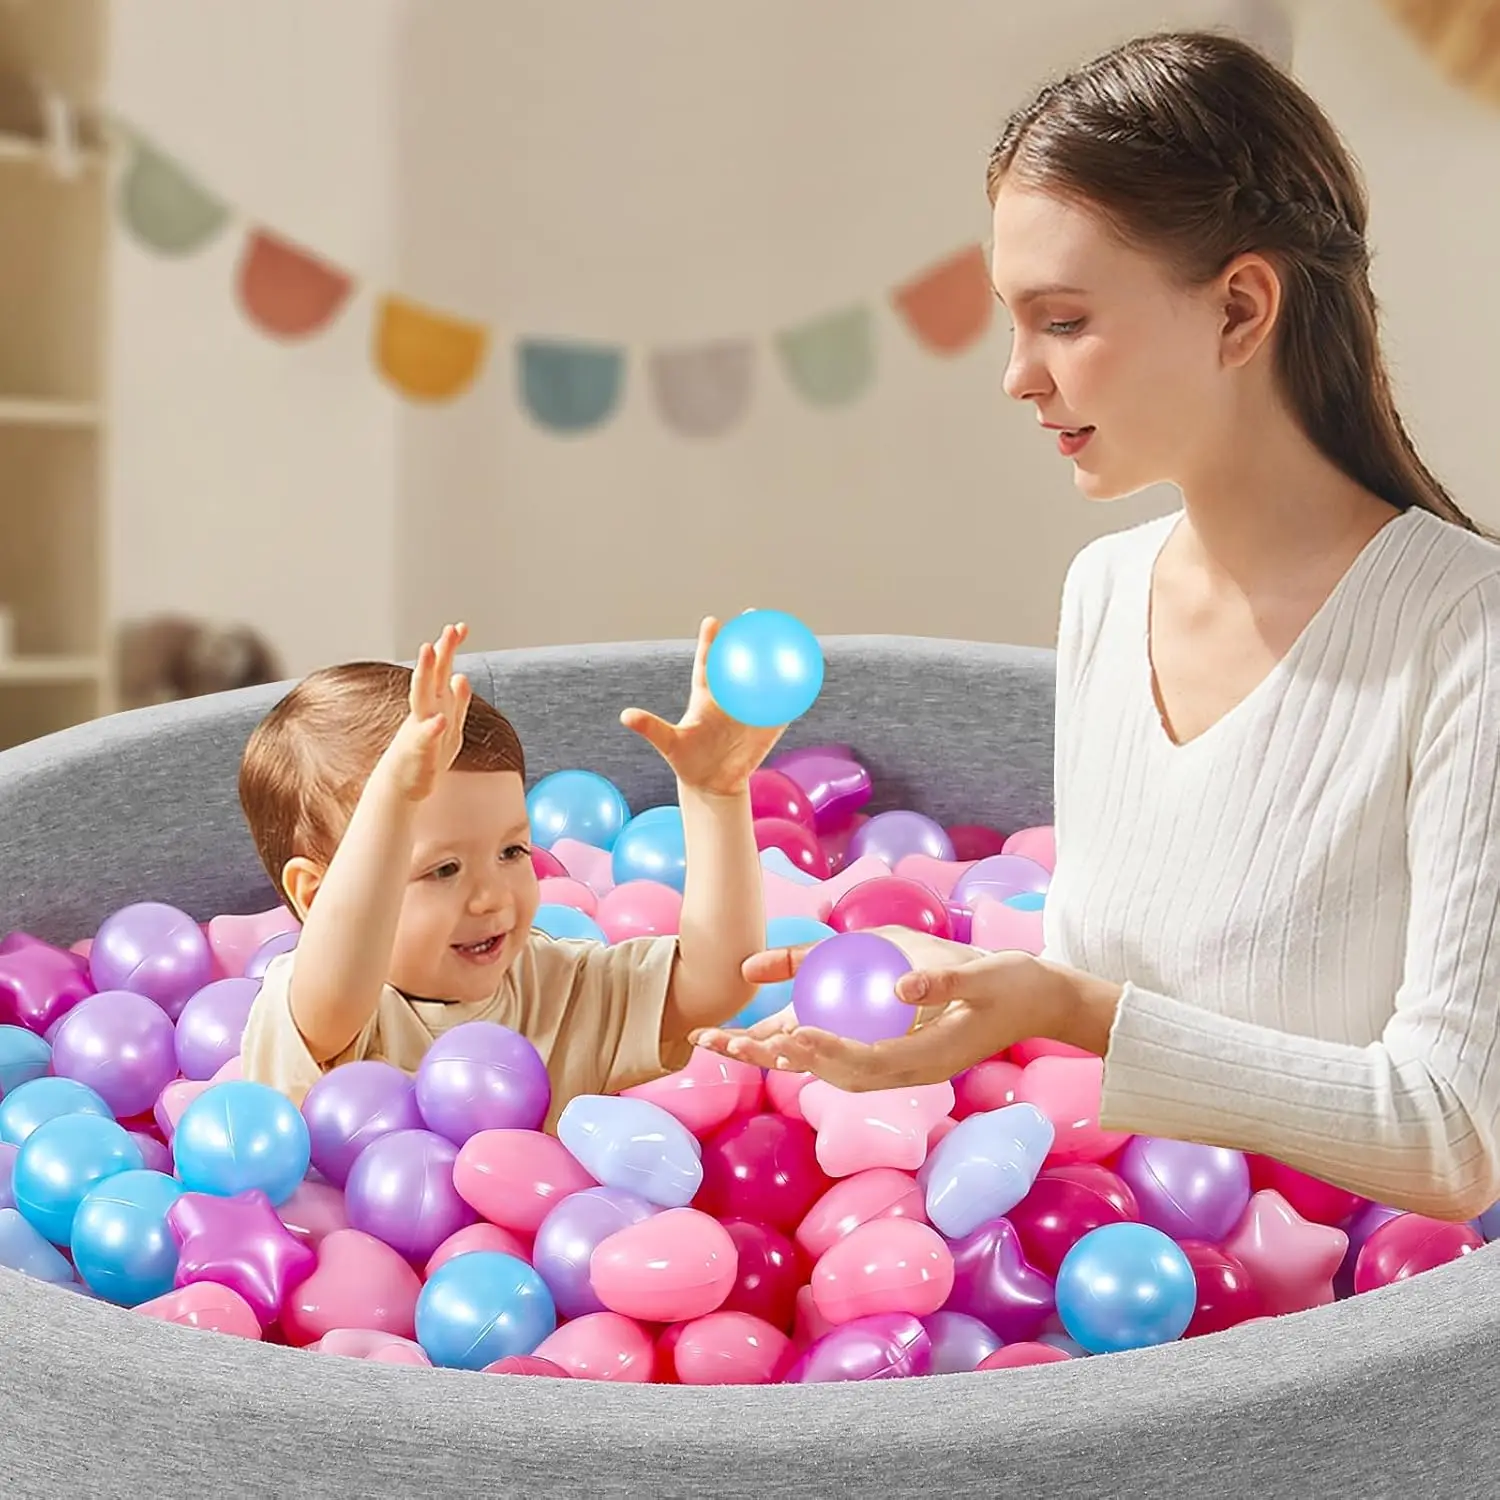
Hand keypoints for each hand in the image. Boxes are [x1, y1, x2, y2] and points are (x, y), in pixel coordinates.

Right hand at [378, 623, 472, 800]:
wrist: (404, 784)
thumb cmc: (426, 753)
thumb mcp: (450, 725)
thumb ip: (457, 701)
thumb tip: (461, 676)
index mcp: (435, 703)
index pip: (443, 670)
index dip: (450, 649)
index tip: (461, 626)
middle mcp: (426, 710)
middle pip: (434, 676)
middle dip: (441, 652)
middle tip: (449, 630)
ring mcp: (420, 727)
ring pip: (423, 696)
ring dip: (425, 673)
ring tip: (429, 651)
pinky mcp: (418, 751)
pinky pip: (425, 737)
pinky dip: (432, 728)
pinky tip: (439, 719)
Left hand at [620, 617, 785, 796]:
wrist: (713, 784)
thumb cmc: (688, 762)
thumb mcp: (670, 745)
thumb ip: (651, 728)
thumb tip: (626, 716)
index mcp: (705, 697)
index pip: (707, 663)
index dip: (710, 642)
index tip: (712, 621)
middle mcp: (728, 696)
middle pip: (739, 661)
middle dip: (746, 636)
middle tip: (754, 614)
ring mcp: (748, 709)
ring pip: (763, 677)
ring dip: (773, 656)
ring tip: (785, 633)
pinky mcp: (766, 725)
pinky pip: (782, 704)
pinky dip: (792, 690)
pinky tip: (804, 673)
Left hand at [691, 943, 1105, 1091]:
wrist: (1037, 1000)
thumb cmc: (1012, 985)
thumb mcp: (984, 975)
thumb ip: (942, 981)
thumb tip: (899, 988)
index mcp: (924, 1059)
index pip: (862, 1063)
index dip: (821, 1053)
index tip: (785, 1035)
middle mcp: (903, 1070)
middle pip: (826, 1071)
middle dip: (772, 1058)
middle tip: (717, 1039)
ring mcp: (898, 1063)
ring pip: (825, 1066)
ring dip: (776, 1054)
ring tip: (724, 1039)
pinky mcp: (895, 1050)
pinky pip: (840, 1051)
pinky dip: (803, 1043)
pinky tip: (774, 1028)